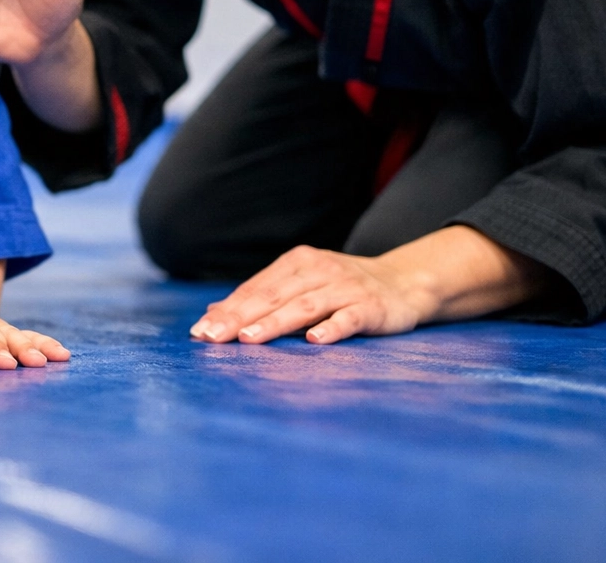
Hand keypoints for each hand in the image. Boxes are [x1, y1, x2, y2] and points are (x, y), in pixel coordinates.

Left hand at [189, 227, 548, 344]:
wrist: (405, 283)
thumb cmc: (342, 289)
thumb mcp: (299, 287)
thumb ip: (261, 299)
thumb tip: (213, 315)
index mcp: (296, 264)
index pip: (255, 289)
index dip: (227, 311)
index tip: (200, 332)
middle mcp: (317, 271)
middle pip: (272, 296)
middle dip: (239, 318)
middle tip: (213, 339)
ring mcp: (345, 288)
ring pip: (304, 306)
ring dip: (275, 323)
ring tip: (249, 340)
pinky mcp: (371, 307)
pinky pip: (349, 318)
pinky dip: (332, 328)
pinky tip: (315, 341)